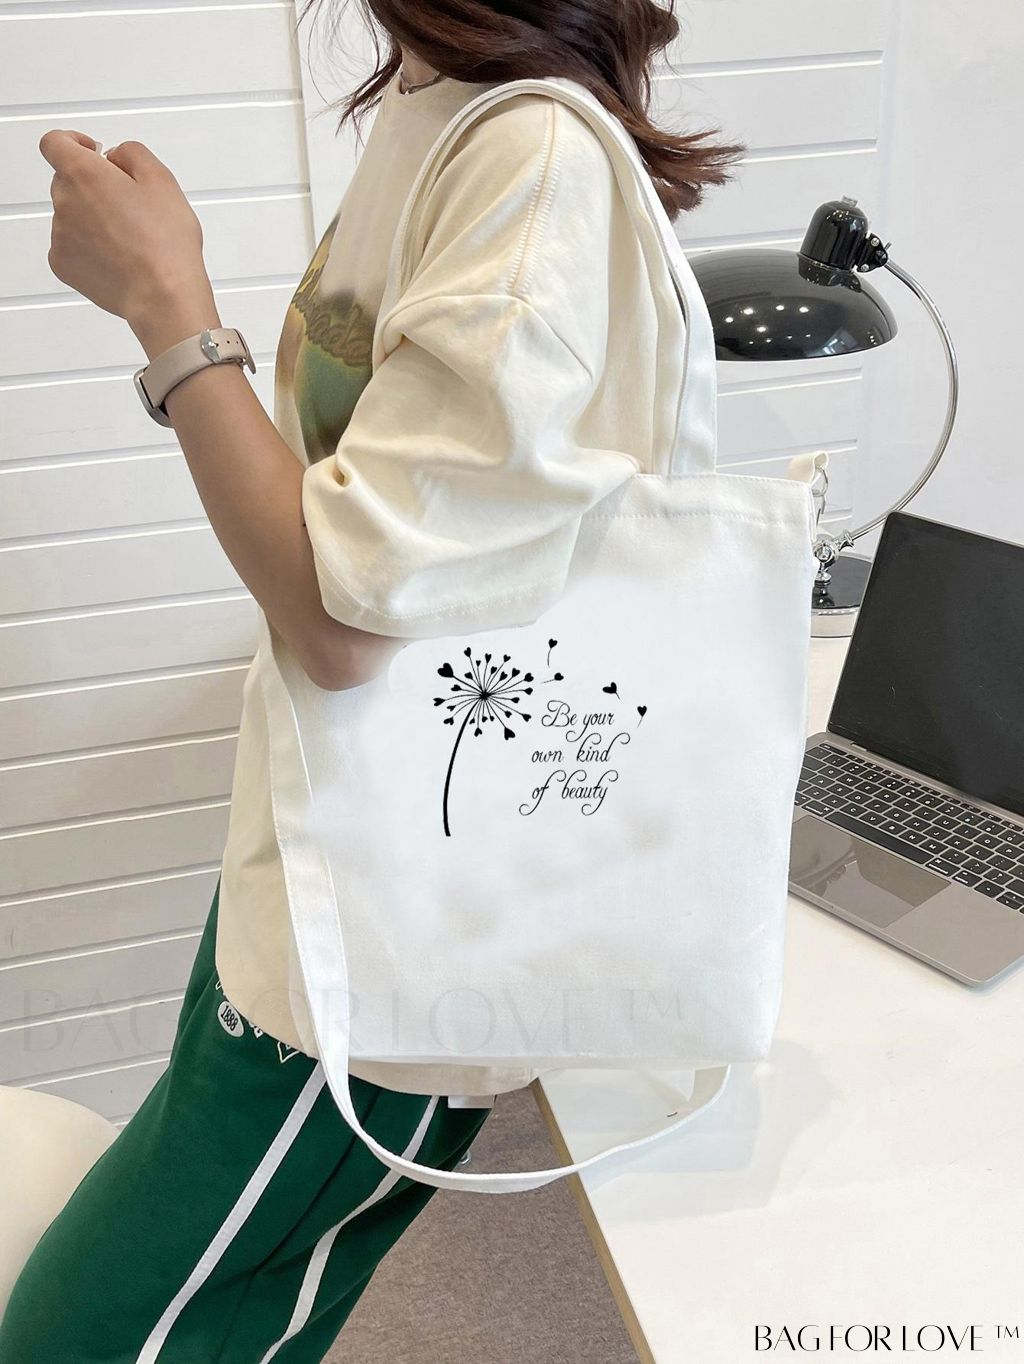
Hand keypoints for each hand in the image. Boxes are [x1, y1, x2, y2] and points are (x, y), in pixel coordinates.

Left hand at [39, 130, 212, 332]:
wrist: (161, 295)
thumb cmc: (165, 243)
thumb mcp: (162, 180)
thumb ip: (132, 153)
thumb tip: (115, 157)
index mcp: (83, 173)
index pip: (54, 143)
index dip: (72, 141)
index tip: (89, 150)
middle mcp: (64, 201)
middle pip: (67, 181)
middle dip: (92, 186)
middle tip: (128, 205)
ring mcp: (60, 235)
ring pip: (71, 215)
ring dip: (92, 218)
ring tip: (128, 238)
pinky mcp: (62, 265)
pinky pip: (71, 246)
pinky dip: (89, 247)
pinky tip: (118, 256)